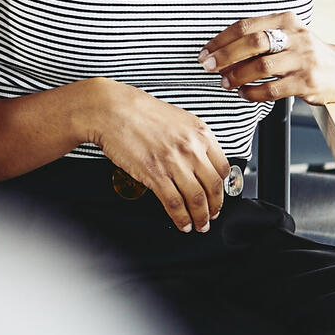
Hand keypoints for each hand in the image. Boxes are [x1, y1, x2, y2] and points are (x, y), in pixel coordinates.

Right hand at [86, 81, 231, 232]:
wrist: (111, 110)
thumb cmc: (138, 111)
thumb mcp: (176, 118)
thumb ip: (191, 138)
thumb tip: (199, 159)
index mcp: (200, 132)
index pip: (222, 168)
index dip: (223, 187)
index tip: (218, 194)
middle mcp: (191, 148)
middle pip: (213, 187)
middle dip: (215, 207)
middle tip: (212, 215)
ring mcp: (174, 163)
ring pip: (196, 199)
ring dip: (200, 217)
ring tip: (199, 225)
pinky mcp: (155, 175)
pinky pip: (174, 204)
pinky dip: (181, 218)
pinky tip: (182, 223)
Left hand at [205, 14, 334, 104]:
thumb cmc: (305, 54)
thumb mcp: (287, 36)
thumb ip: (259, 38)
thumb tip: (221, 51)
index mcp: (286, 20)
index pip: (246, 26)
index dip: (221, 39)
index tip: (206, 52)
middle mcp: (295, 37)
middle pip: (252, 42)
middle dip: (225, 55)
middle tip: (209, 66)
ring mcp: (302, 60)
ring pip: (261, 66)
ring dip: (237, 76)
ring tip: (226, 82)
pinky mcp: (306, 82)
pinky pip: (272, 89)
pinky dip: (252, 93)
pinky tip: (244, 93)